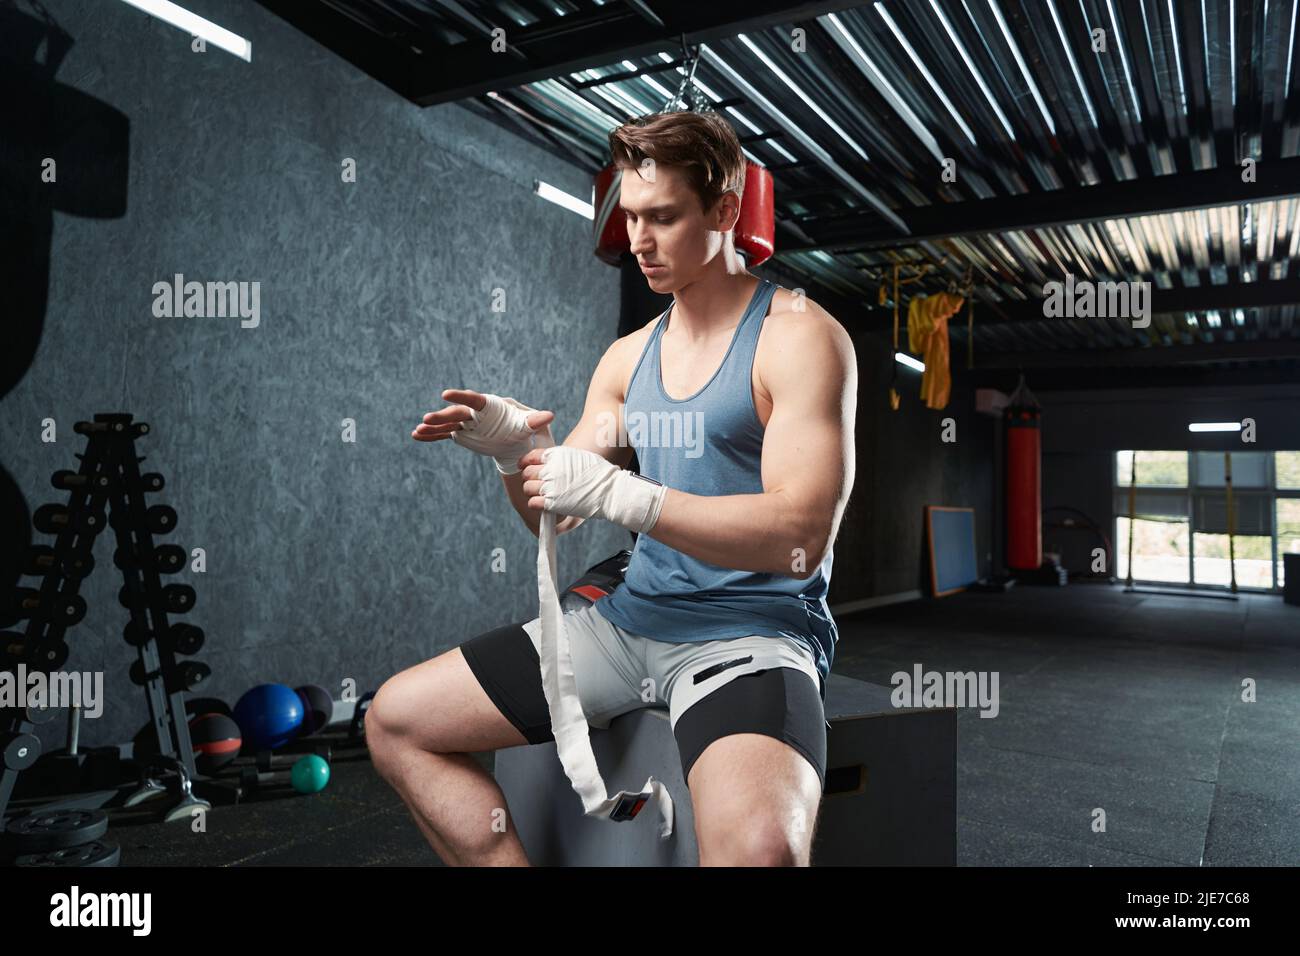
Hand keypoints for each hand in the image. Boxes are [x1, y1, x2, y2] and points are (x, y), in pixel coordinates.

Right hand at [412, 390, 553, 474]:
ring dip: (433, 427)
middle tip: (427, 419)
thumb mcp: (529, 425)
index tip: (445, 394)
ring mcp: (467, 424)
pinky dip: (433, 435)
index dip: (460, 397)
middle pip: (457, 413)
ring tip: (417, 430)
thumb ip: (535, 420)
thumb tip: (550, 416)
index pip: (474, 400)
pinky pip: (445, 434)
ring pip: (448, 424)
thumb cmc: (523, 428)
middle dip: (442, 416)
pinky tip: (417, 436)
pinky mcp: (462, 434)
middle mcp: (475, 413)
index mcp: (488, 406)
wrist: (515, 438)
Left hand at [520, 446, 666, 533]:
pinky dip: (536, 504)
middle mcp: (551, 469)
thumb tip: (552, 461)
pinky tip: (544, 504)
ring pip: (527, 488)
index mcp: (556, 454)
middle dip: (530, 479)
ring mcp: (551, 486)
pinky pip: (533, 503)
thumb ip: (561, 458)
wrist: (610, 490)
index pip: (530, 457)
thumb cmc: (600, 473)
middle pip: (527, 473)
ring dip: (533, 492)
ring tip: (542, 495)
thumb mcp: (579, 456)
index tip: (525, 468)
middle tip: (537, 484)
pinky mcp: (553, 502)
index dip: (525, 463)